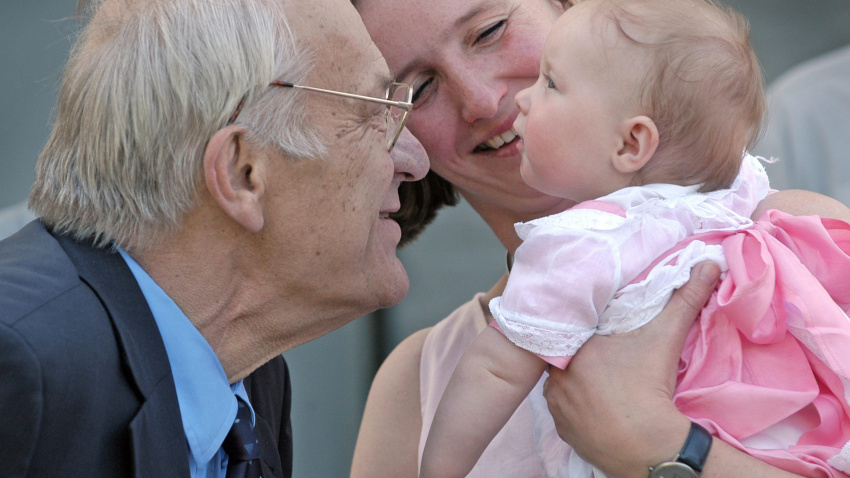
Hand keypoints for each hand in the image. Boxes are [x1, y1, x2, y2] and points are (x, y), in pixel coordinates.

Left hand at [543, 262, 721, 477]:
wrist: (650, 445)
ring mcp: (556, 405)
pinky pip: (563, 411)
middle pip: (565, 357)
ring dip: (575, 382)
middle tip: (603, 360)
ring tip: (599, 383)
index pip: (571, 331)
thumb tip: (708, 264)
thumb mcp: (666, 339)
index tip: (598, 336)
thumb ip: (684, 300)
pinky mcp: (561, 429)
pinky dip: (575, 407)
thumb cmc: (651, 387)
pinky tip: (594, 404)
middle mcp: (556, 375)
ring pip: (561, 383)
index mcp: (574, 347)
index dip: (584, 331)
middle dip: (581, 356)